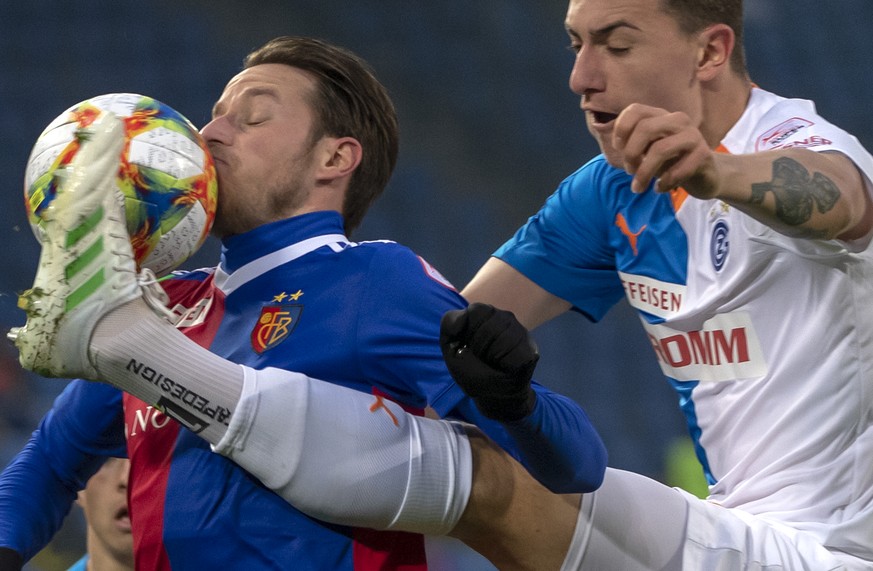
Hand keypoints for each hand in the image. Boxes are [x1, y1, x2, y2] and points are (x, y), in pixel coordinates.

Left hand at [440, 303, 538, 421]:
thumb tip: (464, 313)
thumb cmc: (471, 370)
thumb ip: (449, 324)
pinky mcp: (531, 350)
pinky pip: (514, 354)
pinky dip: (504, 364)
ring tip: (492, 364)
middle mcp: (505, 318)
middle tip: (480, 359)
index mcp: (484, 314)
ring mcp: (520, 332)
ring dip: (491, 356)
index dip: (469, 331)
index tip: (467, 345)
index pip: (476, 310)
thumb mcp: (450, 347)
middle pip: (489, 326)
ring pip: (503, 338)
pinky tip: (504, 369)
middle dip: (478, 347)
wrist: (493, 395)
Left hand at [613, 103, 719, 196]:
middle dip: (631, 154)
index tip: (618, 148)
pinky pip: (679, 169)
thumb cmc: (671, 162)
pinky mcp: (704, 155)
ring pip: (661, 149)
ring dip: (644, 173)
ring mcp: (692, 136)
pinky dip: (664, 183)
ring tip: (639, 187)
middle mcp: (677, 120)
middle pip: (645, 128)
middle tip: (629, 172)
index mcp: (660, 116)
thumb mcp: (647, 150)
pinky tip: (659, 189)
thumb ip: (631, 143)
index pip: (635, 110)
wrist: (706, 175)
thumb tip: (604, 134)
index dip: (621, 129)